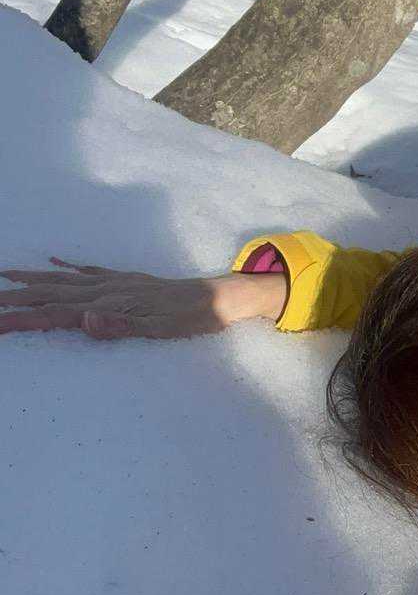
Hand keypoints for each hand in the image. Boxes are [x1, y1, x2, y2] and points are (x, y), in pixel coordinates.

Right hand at [0, 258, 286, 339]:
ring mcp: (115, 283)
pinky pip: (87, 271)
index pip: (55, 313)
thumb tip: (84, 321)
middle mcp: (106, 289)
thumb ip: (119, 327)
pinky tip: (52, 263)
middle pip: (51, 294)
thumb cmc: (191, 319)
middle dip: (16, 300)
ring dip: (32, 281)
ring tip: (5, 278)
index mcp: (108, 304)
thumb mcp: (159, 330)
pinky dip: (65, 268)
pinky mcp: (126, 280)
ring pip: (63, 281)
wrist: (218, 297)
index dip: (22, 318)